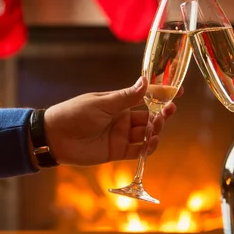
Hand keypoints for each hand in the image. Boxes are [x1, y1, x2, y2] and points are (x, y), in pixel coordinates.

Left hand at [42, 76, 180, 166]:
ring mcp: (120, 136)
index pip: (145, 99)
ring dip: (155, 132)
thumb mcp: (102, 103)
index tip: (178, 92)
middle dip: (161, 115)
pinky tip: (152, 143)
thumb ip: (126, 97)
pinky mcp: (116, 152)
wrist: (55, 136)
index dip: (161, 96)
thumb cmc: (75, 113)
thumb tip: (145, 81)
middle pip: (149, 119)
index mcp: (119, 104)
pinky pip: (137, 151)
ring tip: (157, 129)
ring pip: (145, 135)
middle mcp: (122, 120)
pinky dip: (147, 148)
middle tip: (169, 110)